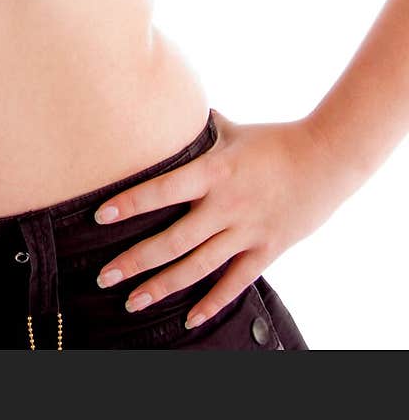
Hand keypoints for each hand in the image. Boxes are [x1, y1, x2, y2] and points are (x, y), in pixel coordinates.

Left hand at [93, 109, 347, 327]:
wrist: (326, 158)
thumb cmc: (273, 140)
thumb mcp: (231, 130)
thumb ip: (198, 129)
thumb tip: (165, 106)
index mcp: (214, 171)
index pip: (163, 190)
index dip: (131, 203)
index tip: (99, 216)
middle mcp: (226, 205)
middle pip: (173, 240)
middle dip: (136, 260)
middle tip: (103, 276)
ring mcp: (247, 231)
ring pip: (198, 267)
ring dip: (162, 286)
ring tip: (132, 301)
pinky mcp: (267, 250)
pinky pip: (235, 282)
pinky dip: (212, 302)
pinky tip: (188, 318)